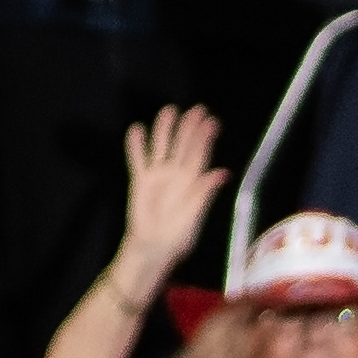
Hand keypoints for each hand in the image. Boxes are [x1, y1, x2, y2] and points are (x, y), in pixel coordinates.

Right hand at [116, 107, 226, 297]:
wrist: (153, 248)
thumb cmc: (177, 237)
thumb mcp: (194, 216)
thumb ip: (204, 192)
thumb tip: (222, 172)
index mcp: (192, 183)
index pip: (200, 155)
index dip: (206, 138)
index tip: (212, 121)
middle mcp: (176, 176)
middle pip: (182, 146)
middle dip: (189, 128)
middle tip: (197, 109)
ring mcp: (157, 176)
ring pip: (161, 147)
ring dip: (165, 129)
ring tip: (169, 110)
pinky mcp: (140, 181)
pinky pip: (137, 160)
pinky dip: (136, 146)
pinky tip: (136, 129)